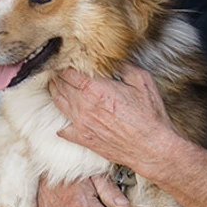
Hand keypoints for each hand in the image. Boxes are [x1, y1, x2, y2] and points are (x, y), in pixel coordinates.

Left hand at [49, 66, 177, 174]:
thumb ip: (124, 66)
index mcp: (95, 89)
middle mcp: (84, 106)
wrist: (151, 148)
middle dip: (58, 76)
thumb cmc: (149, 116)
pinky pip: (63, 130)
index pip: (69, 73)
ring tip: (55, 86)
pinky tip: (63, 120)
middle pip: (61, 86)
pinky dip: (61, 123)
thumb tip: (113, 59)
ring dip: (55, 92)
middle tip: (58, 70)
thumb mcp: (142, 81)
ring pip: (59, 104)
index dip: (65, 65)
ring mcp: (81, 124)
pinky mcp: (83, 139)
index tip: (66, 60)